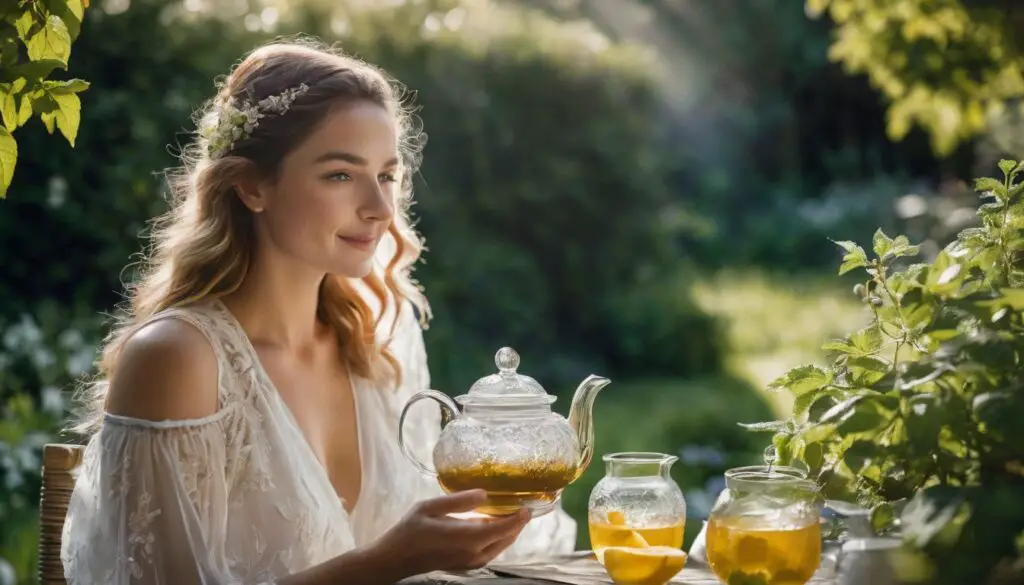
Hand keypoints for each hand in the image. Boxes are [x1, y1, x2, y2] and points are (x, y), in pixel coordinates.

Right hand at [368, 489, 530, 576]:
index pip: (501, 528)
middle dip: (517, 523)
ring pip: (500, 546)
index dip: (517, 518)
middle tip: (524, 505)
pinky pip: (491, 551)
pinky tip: (495, 525)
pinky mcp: (467, 565)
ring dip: (509, 531)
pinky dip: (499, 538)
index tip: (527, 505)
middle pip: (505, 539)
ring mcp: (471, 562)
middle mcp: (472, 553)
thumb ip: (458, 501)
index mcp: (465, 537)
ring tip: (513, 512)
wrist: (396, 560)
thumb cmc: (409, 530)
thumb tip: (484, 494)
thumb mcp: (428, 507)